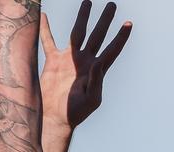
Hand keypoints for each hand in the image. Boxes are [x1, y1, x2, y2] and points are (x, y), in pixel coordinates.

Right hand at [40, 1, 131, 130]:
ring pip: (77, 33)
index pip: (111, 50)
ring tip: (88, 1)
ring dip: (83, 17)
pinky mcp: (53, 62)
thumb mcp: (91, 99)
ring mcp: (69, 60)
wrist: (55, 118)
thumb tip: (98, 62)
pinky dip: (45, 29)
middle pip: (97, 35)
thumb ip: (96, 81)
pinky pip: (48, 41)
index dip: (120, 38)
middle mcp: (84, 61)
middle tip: (112, 4)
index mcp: (96, 70)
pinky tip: (44, 16)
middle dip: (105, 20)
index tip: (129, 23)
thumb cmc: (75, 113)